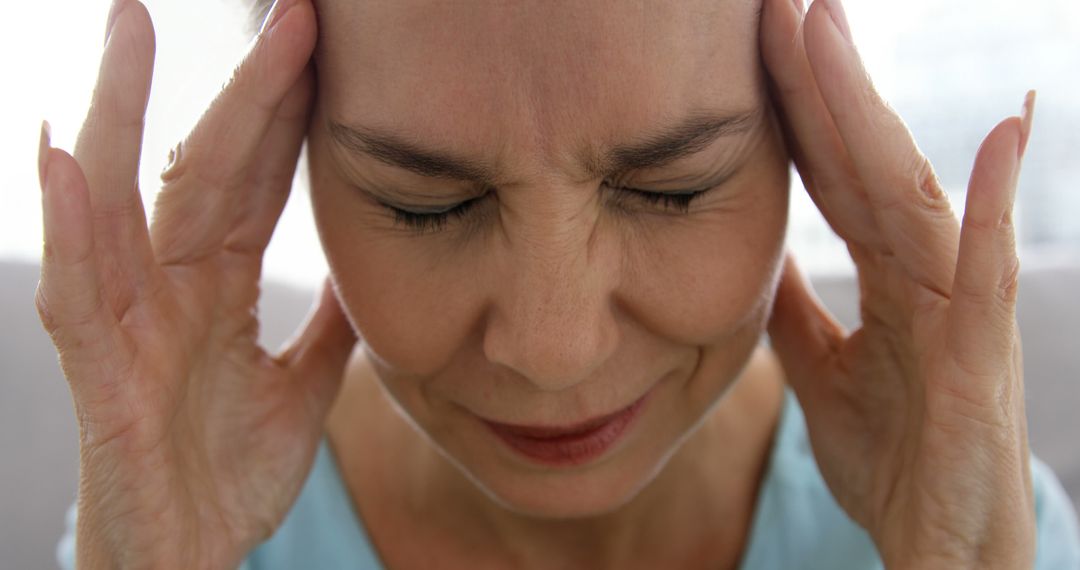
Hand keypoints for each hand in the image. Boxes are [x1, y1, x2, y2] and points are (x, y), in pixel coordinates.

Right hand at [35, 0, 355, 566]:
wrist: (192, 559)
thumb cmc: (228, 474)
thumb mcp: (301, 389)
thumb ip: (329, 328)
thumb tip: (364, 273)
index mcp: (216, 288)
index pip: (254, 181)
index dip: (286, 114)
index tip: (321, 45)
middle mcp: (168, 290)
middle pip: (201, 170)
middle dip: (237, 89)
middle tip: (280, 11)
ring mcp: (128, 326)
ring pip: (121, 204)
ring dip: (124, 115)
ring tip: (131, 29)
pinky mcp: (100, 376)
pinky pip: (79, 294)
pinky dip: (69, 227)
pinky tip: (61, 155)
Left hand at [760, 0, 1035, 566]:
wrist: (931, 546)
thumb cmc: (891, 460)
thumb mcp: (821, 370)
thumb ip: (796, 308)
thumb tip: (760, 256)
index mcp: (886, 278)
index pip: (834, 176)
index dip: (797, 110)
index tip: (757, 44)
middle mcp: (926, 276)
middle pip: (866, 162)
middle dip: (824, 82)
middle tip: (788, 4)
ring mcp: (959, 308)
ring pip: (912, 191)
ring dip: (875, 110)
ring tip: (834, 33)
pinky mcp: (982, 355)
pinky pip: (991, 271)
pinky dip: (999, 202)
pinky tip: (1007, 132)